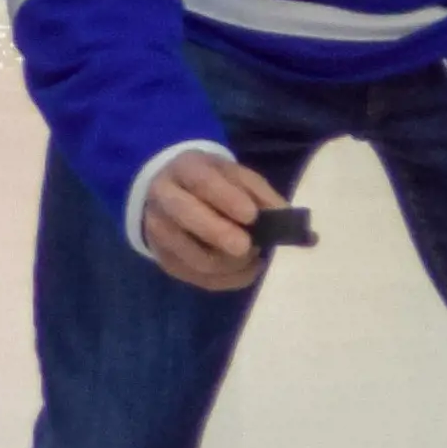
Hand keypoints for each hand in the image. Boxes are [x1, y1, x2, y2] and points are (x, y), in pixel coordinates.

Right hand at [138, 146, 287, 292]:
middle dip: (219, 234)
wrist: (173, 192)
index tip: (251, 215)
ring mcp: (158, 231)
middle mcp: (163, 198)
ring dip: (229, 263)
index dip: (227, 199)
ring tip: (253, 257)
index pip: (202, 182)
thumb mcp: (237, 176)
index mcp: (185, 168)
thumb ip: (260, 194)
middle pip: (186, 216)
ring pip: (191, 255)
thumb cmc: (213, 183)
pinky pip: (197, 278)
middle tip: (247, 247)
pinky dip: (228, 279)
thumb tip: (288, 219)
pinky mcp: (165, 260)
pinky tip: (248, 270)